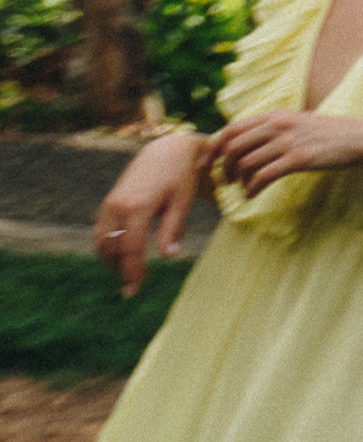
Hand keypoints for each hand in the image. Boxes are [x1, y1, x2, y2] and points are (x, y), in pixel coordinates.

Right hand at [95, 132, 205, 297]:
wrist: (166, 151)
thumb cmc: (180, 177)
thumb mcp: (182, 202)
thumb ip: (173, 229)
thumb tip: (169, 257)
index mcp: (138, 206)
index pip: (131, 248)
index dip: (132, 271)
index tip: (134, 291)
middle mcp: (118, 205)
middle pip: (113, 249)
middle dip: (121, 270)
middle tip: (134, 288)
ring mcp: (110, 204)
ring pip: (102, 242)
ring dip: (112, 261)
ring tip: (129, 274)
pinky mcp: (108, 203)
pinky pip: (101, 232)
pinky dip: (107, 248)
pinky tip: (122, 257)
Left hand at [207, 110, 362, 198]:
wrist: (359, 138)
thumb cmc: (327, 134)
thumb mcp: (296, 123)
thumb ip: (272, 128)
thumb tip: (246, 142)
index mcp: (274, 115)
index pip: (231, 129)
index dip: (213, 148)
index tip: (208, 164)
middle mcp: (278, 125)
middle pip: (234, 146)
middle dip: (224, 167)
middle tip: (226, 180)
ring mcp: (288, 142)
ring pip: (247, 163)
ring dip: (239, 180)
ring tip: (242, 189)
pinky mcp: (299, 159)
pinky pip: (264, 176)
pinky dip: (252, 188)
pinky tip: (251, 195)